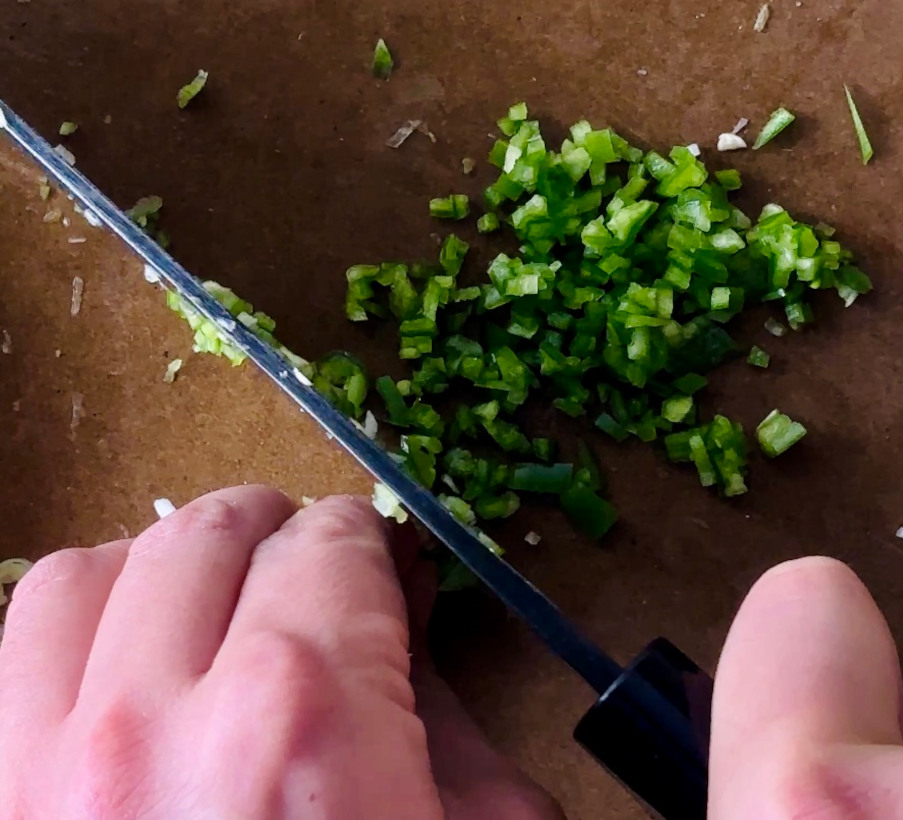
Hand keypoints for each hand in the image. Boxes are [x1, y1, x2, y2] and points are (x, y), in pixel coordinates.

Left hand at [0, 486, 560, 819]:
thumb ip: (444, 721)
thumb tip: (403, 633)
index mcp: (302, 722)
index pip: (329, 545)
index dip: (366, 539)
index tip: (380, 559)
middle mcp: (154, 730)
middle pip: (208, 535)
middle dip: (276, 532)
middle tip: (311, 565)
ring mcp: (43, 784)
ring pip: (79, 577)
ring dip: (156, 566)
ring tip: (208, 600)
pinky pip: (5, 671)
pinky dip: (71, 640)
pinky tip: (126, 675)